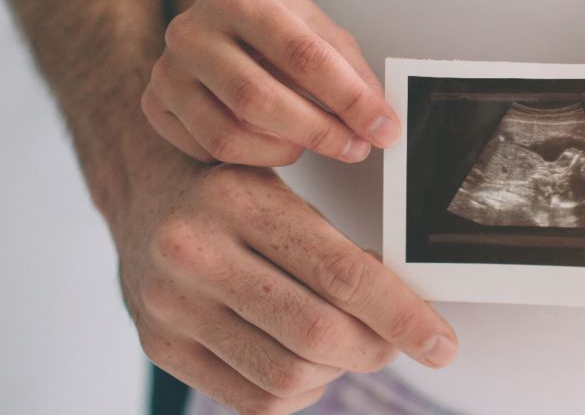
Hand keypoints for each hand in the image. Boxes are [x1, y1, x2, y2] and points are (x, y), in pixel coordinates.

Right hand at [114, 160, 457, 413]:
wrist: (143, 199)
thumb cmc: (228, 193)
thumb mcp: (281, 190)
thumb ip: (336, 243)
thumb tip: (407, 301)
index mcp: (237, 201)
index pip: (341, 272)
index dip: (402, 314)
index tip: (441, 341)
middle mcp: (195, 253)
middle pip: (318, 331)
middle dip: (377, 347)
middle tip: (399, 341)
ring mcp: (171, 306)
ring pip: (288, 374)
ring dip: (339, 370)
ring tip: (349, 344)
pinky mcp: (159, 347)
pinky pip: (252, 400)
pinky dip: (300, 391)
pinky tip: (309, 364)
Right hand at [142, 0, 399, 165]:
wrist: (215, 26)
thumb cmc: (275, 30)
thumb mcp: (318, 31)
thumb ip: (353, 71)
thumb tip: (381, 121)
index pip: (302, 54)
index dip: (349, 98)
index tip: (383, 128)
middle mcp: (190, 30)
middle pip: (259, 99)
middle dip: (319, 132)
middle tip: (357, 148)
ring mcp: (166, 70)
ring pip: (228, 135)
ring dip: (284, 151)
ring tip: (314, 144)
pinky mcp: (154, 106)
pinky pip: (207, 152)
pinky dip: (250, 158)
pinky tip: (274, 143)